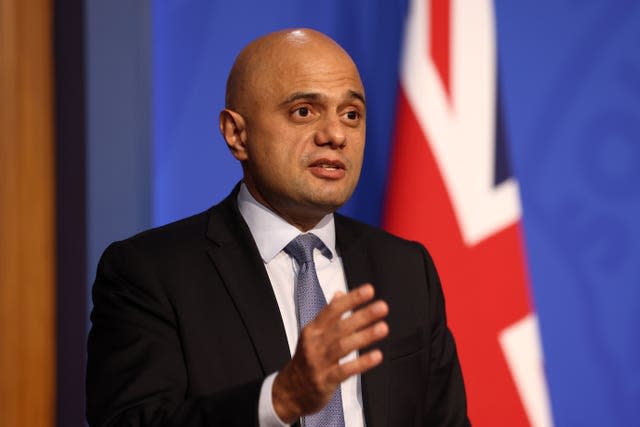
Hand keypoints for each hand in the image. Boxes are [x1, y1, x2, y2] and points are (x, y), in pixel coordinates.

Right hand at [272, 284, 388, 422]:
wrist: (289, 391)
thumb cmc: (305, 360)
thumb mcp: (312, 334)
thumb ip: (328, 314)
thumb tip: (340, 294)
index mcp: (313, 330)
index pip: (332, 309)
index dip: (351, 299)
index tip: (368, 290)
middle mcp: (314, 343)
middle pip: (340, 326)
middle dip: (362, 315)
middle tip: (381, 307)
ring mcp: (319, 362)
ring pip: (343, 346)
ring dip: (364, 336)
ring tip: (383, 328)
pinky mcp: (325, 380)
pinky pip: (345, 370)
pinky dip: (361, 363)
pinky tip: (376, 356)